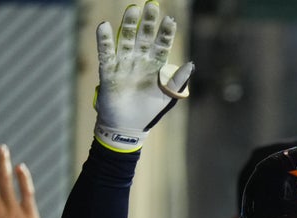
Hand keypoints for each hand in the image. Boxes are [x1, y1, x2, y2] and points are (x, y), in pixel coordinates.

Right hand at [95, 1, 193, 151]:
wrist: (126, 128)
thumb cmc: (149, 111)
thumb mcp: (168, 97)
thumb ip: (177, 80)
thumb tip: (191, 64)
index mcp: (156, 65)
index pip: (162, 44)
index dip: (166, 33)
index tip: (170, 20)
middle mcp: (140, 60)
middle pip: (144, 36)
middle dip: (148, 22)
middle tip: (151, 5)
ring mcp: (124, 64)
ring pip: (126, 40)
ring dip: (129, 25)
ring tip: (132, 9)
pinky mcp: (108, 71)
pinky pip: (106, 52)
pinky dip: (104, 40)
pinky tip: (104, 26)